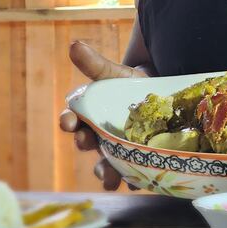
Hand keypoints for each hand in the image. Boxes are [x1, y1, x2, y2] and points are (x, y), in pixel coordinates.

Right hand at [57, 41, 148, 190]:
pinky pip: (131, 174)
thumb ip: (95, 64)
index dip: (68, 121)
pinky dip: (132, 180)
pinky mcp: (136, 160)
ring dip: (105, 173)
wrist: (158, 95)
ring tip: (110, 178)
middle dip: (84, 143)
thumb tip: (74, 45)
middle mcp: (98, 136)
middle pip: (87, 144)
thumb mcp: (114, 73)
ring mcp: (116, 150)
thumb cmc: (129, 85)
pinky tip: (137, 182)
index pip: (72, 120)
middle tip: (85, 141)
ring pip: (106, 166)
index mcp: (88, 115)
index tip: (68, 121)